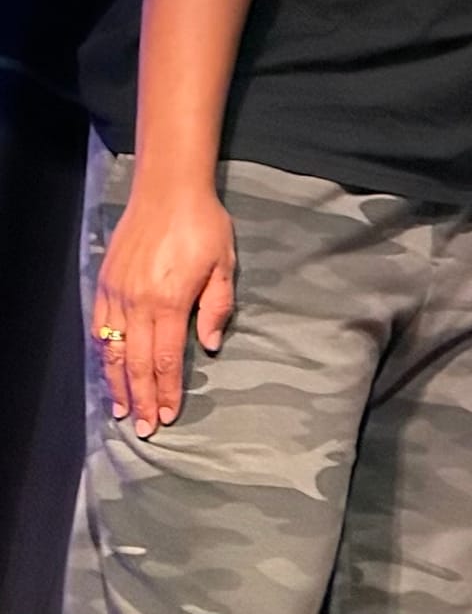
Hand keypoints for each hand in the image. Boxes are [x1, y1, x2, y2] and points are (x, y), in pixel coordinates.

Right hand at [92, 182, 235, 437]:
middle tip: (145, 427)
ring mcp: (116, 294)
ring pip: (113, 351)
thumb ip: (217, 307)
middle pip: (137, 363)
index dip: (167, 389)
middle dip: (142, 398)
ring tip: (123, 410)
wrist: (168, 190)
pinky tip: (108, 369)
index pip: (167, 358)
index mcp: (170, 301)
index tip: (169, 414)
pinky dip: (103, 354)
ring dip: (117, 384)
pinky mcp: (105, 284)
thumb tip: (209, 345)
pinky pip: (99, 328)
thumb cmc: (203, 224)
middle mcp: (137, 303)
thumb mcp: (224, 263)